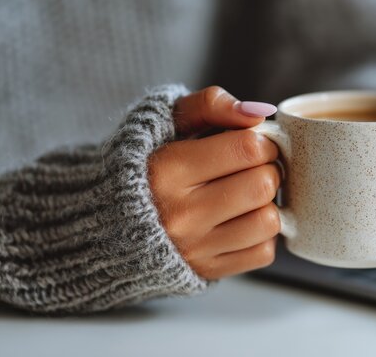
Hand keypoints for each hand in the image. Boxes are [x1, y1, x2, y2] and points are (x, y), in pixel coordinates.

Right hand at [149, 86, 280, 279]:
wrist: (107, 220)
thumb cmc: (148, 161)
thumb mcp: (167, 121)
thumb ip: (211, 105)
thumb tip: (259, 112)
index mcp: (168, 169)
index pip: (248, 148)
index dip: (262, 140)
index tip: (252, 142)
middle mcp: (180, 213)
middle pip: (263, 184)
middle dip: (268, 169)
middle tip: (253, 167)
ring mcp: (194, 248)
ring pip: (268, 221)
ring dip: (268, 204)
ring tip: (248, 194)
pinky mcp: (206, 271)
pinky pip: (263, 252)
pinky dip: (261, 235)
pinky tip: (241, 220)